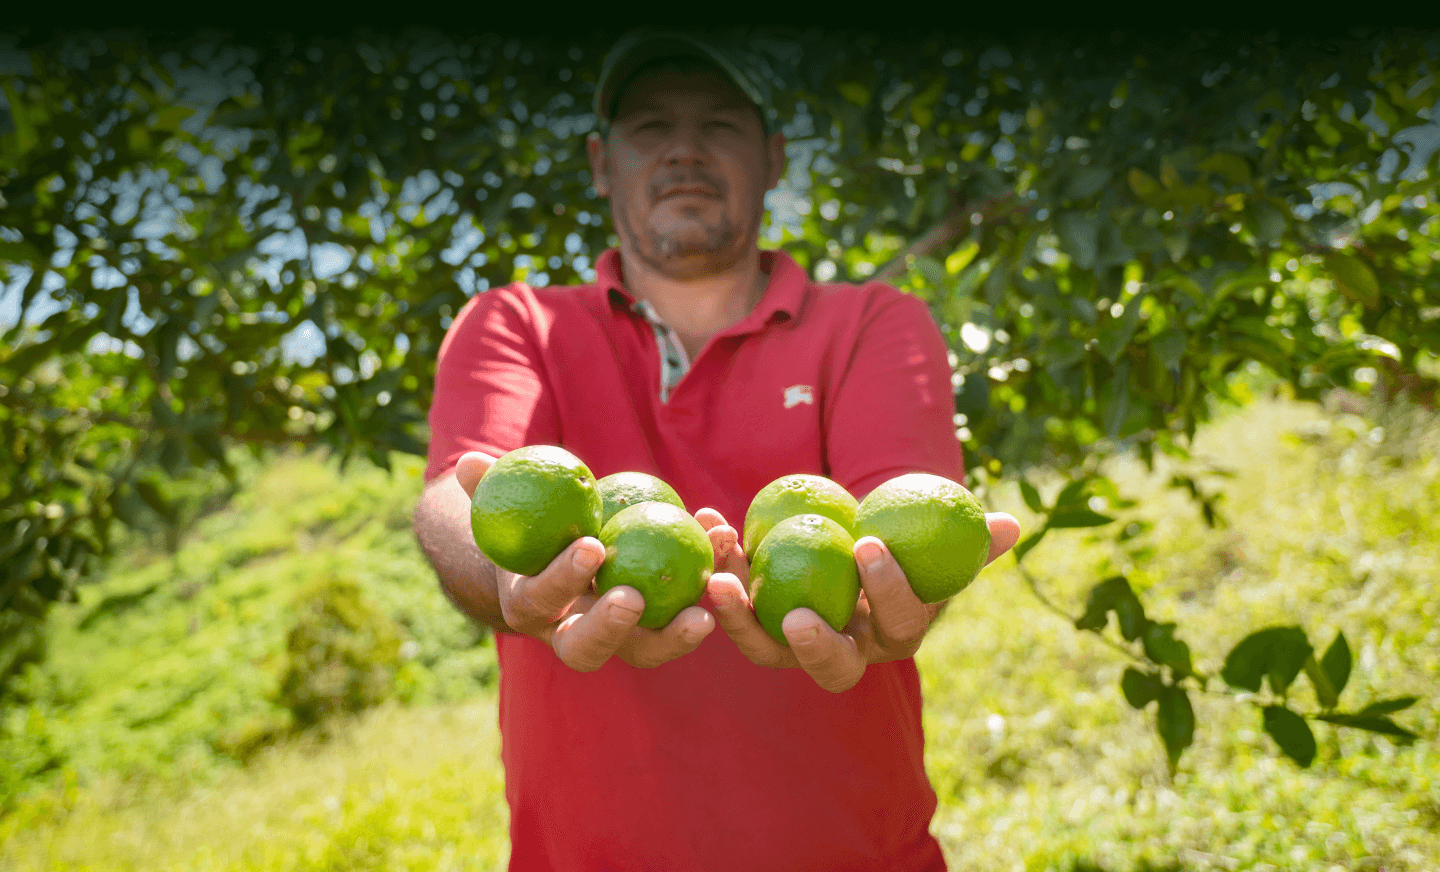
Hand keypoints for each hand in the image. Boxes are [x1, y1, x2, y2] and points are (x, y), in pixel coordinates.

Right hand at [456, 451, 714, 670]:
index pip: (542, 601)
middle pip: (589, 649)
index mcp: (530, 606)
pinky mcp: (656, 627)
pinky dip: (706, 579)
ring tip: (707, 603)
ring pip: (646, 650)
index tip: (590, 547)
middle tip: (636, 596)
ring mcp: (617, 638)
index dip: (562, 579)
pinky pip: (681, 613)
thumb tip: (470, 460)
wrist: (558, 563)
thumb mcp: (505, 508)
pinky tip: (725, 540)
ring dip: (676, 632)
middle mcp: (571, 632)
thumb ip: (486, 488)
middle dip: (612, 629)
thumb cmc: (529, 528)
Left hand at [698, 507, 1020, 692]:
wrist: (850, 546)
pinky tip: (711, 521)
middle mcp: (846, 653)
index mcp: (894, 634)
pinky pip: (735, 605)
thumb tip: (1009, 525)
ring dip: (741, 616)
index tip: (869, 544)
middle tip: (795, 614)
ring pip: (767, 645)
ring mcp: (795, 645)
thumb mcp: (937, 539)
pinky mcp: (754, 622)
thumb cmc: (905, 542)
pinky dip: (722, 568)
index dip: (888, 591)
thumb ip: (971, 539)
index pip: (898, 624)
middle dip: (813, 647)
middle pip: (830, 667)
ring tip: (723, 576)